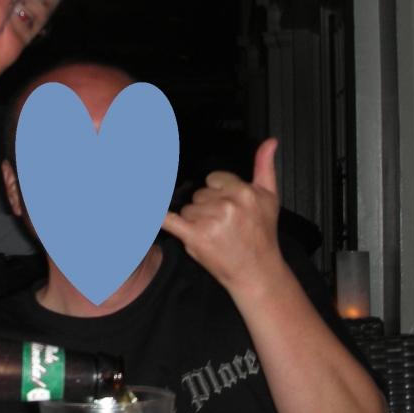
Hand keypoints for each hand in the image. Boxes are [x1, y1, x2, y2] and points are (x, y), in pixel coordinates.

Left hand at [162, 137, 282, 293]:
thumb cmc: (262, 234)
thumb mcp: (269, 197)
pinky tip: (144, 208)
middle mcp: (227, 205)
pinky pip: (169, 220)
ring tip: (216, 235)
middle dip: (207, 208)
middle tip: (224, 226)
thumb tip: (270, 141)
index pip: (213, 180)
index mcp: (244, 192)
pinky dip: (157, 215)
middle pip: (199, 195)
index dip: (218, 193)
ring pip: (188, 209)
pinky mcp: (195, 237)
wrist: (257, 271)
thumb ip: (265, 166)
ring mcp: (210, 221)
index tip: (229, 208)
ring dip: (196, 222)